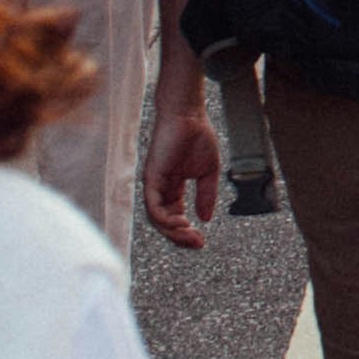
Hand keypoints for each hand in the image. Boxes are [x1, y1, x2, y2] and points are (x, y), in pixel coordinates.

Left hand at [141, 84, 225, 245]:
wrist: (189, 115)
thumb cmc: (197, 136)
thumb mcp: (208, 172)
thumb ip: (206, 195)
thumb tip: (205, 218)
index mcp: (173, 188)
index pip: (174, 218)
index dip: (187, 232)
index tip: (202, 241)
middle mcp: (160, 189)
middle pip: (164, 223)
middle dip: (180, 237)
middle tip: (198, 243)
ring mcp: (154, 184)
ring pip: (156, 219)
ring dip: (173, 232)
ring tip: (190, 235)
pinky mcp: (151, 178)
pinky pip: (153, 206)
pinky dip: (165, 219)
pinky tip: (181, 223)